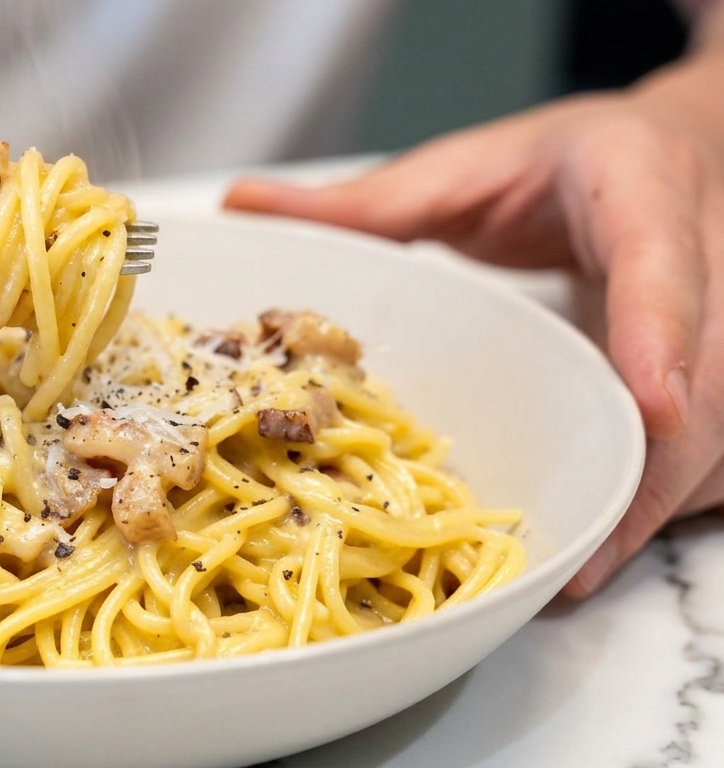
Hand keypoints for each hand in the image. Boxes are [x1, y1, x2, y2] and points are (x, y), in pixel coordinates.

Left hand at [224, 57, 723, 596]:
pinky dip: (663, 497)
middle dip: (655, 464)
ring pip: (722, 423)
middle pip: (713, 368)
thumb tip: (244, 203)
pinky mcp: (714, 366)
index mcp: (637, 186)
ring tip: (580, 570)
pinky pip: (712, 446)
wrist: (666, 152)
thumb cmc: (561, 162)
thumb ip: (365, 201)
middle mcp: (700, 251)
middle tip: (584, 551)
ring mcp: (721, 317)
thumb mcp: (465, 168)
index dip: (660, 327)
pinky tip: (607, 540)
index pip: (661, 257)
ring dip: (658, 500)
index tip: (656, 403)